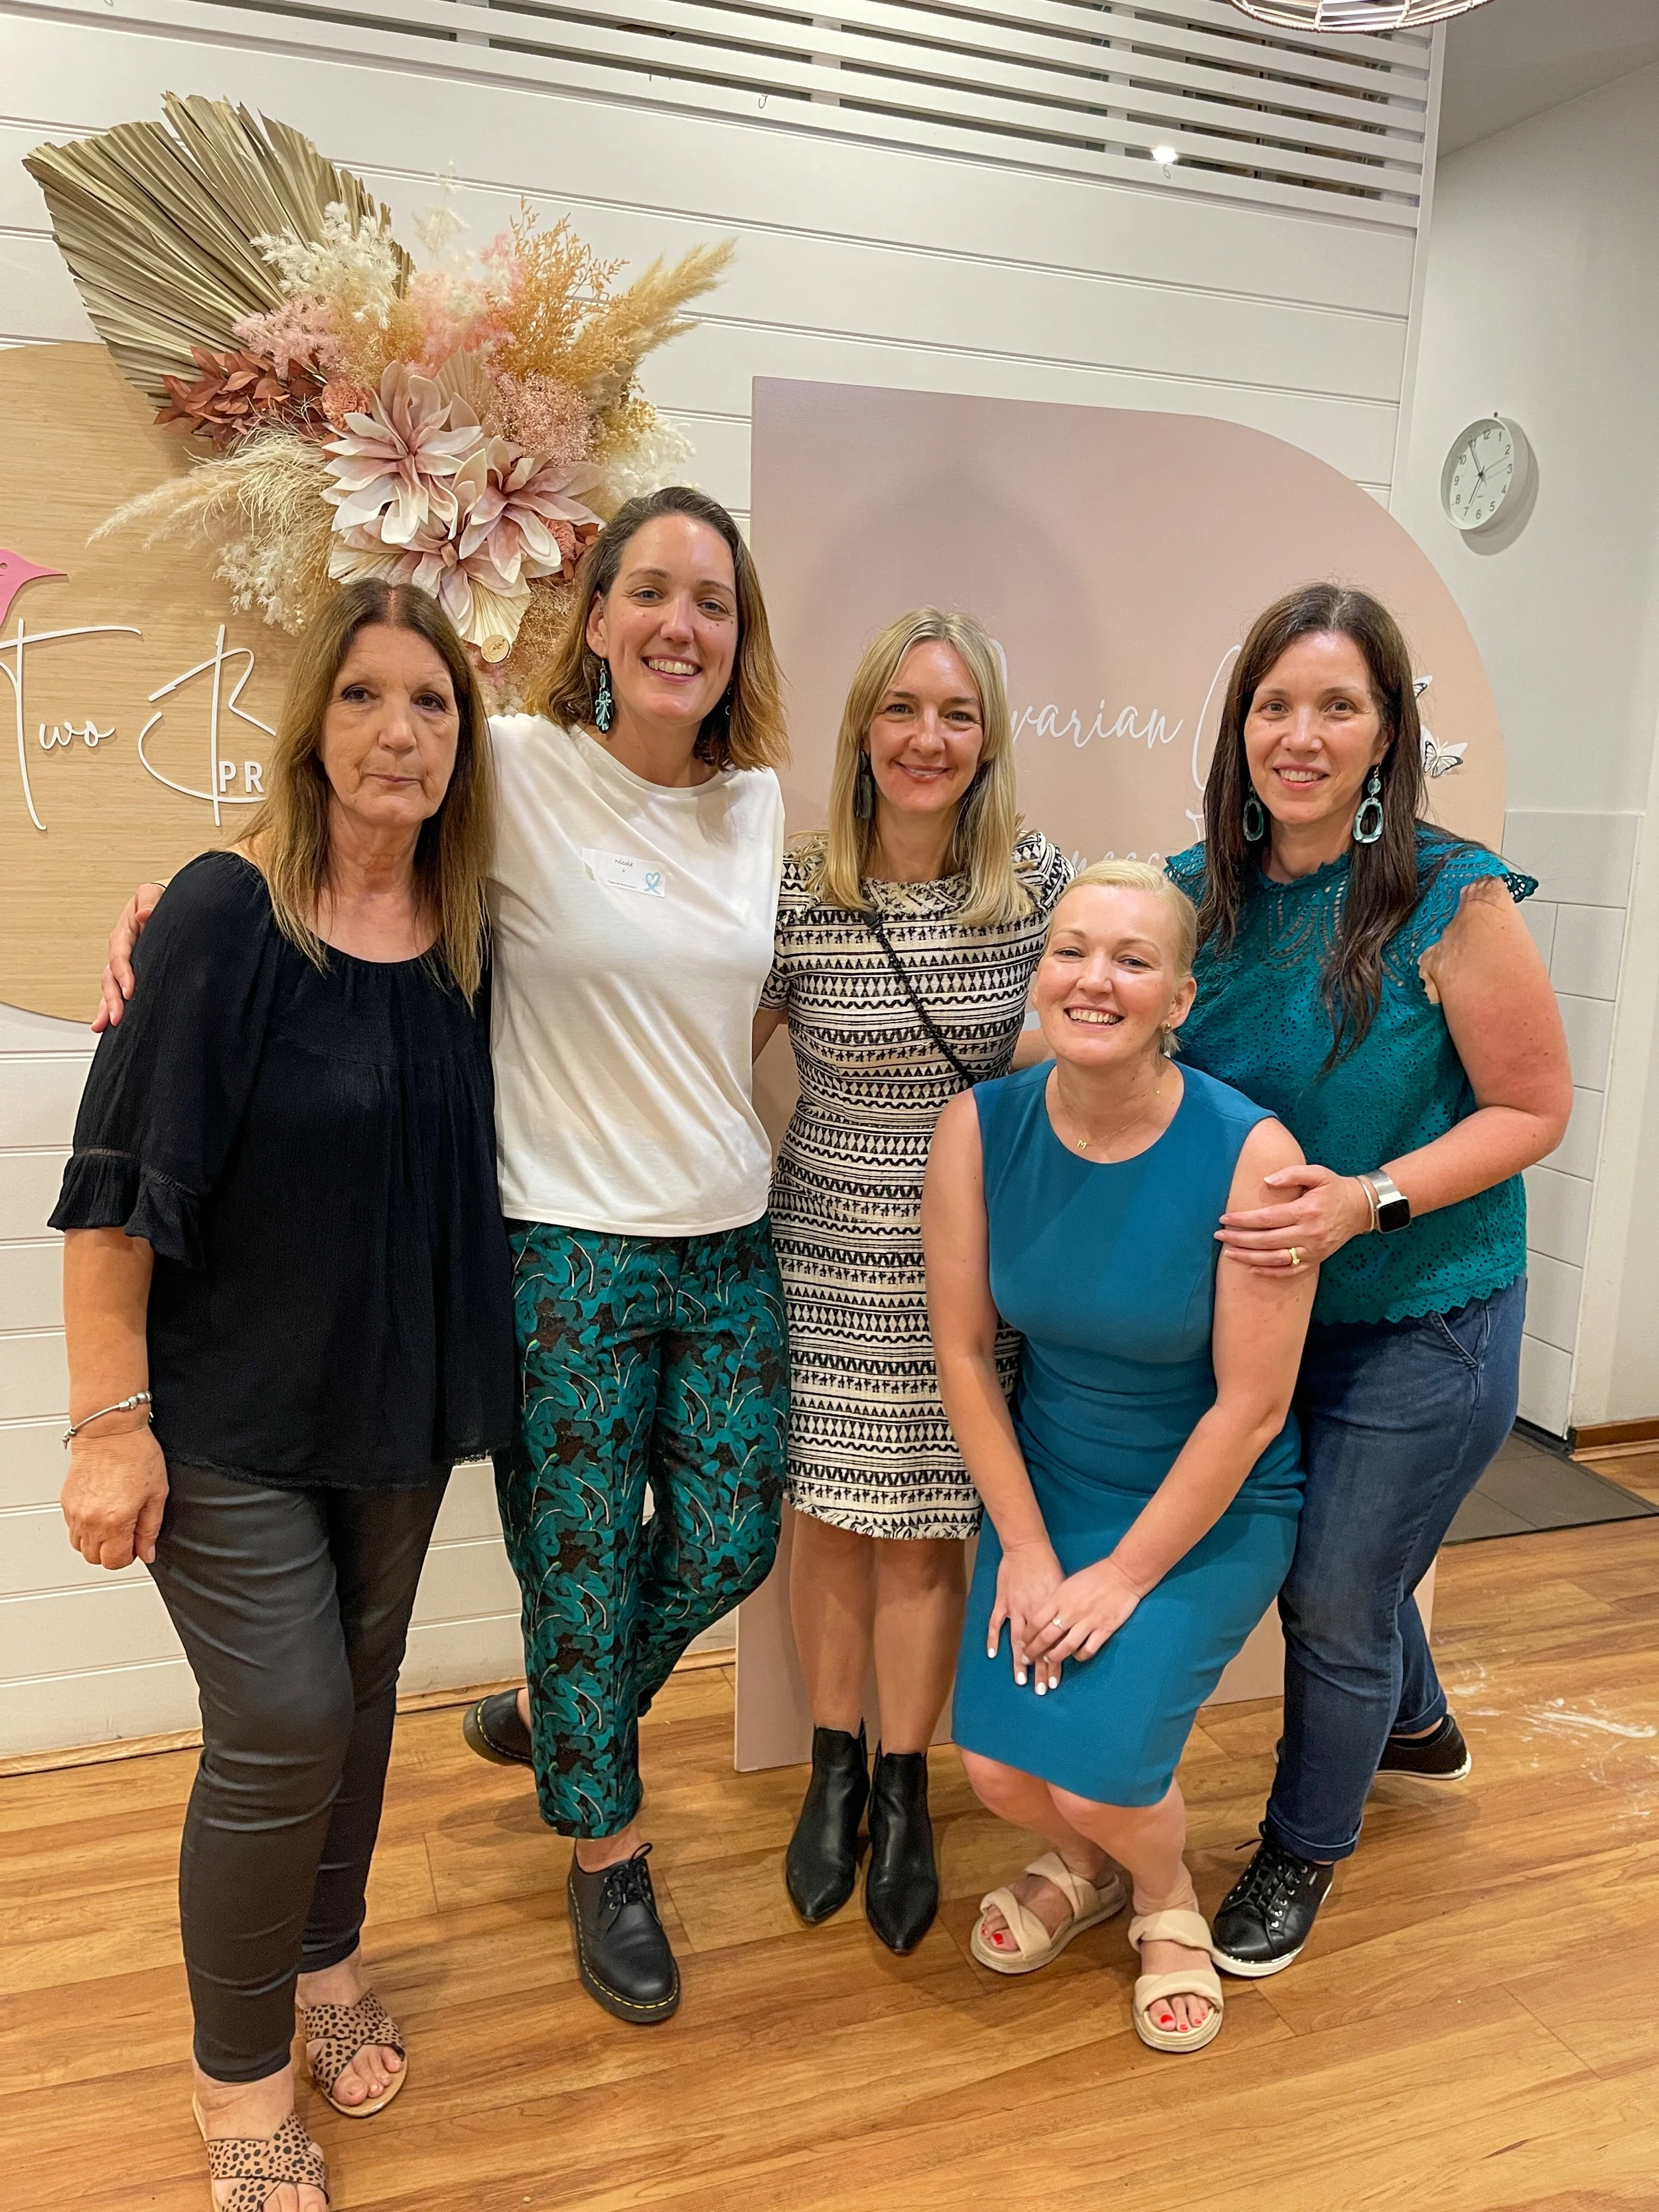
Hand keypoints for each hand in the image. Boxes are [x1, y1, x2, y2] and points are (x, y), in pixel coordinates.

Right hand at [62, 1428, 168, 1568]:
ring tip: (113, 1522)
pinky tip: (100, 1511)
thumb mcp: (157, 1494)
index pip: (114, 1562)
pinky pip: (72, 1528)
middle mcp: (90, 1520)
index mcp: (114, 1521)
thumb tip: (147, 1552)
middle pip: (95, 1558)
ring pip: (80, 1546)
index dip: (128, 1557)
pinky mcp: (66, 1502)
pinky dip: (85, 1528)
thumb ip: (150, 1529)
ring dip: (96, 1542)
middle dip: (112, 1551)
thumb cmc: (136, 1454)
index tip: (135, 1545)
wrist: (110, 1431)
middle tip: (126, 1533)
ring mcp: (75, 1512)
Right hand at [92, 882, 164, 1032]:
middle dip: (111, 998)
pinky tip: (109, 1025)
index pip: (120, 956)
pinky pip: (119, 991)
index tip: (130, 990)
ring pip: (110, 988)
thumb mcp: (153, 894)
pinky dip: (112, 1007)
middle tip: (116, 1016)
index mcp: (124, 933)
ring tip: (104, 1025)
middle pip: (110, 977)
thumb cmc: (161, 900)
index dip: (123, 973)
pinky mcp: (132, 974)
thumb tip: (144, 916)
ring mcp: (124, 965)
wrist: (169, 906)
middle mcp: (121, 951)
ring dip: (106, 1007)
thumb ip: (149, 901)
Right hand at [987, 1539, 1064, 1689]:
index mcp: (1050, 1613)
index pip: (1053, 1644)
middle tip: (1039, 1690)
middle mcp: (1033, 1614)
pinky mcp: (1003, 1601)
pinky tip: (993, 1654)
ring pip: (1017, 1640)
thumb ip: (1063, 1612)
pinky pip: (996, 1622)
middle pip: (1036, 1648)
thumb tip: (1069, 1631)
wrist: (1028, 1548)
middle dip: (1038, 1670)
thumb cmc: (1049, 1566)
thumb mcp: (1062, 1589)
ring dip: (1018, 1661)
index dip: (1054, 1664)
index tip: (1054, 1682)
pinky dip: (993, 1638)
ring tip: (1020, 1680)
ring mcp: (1015, 1608)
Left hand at [1023, 1555, 1142, 1675]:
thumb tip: (1041, 1617)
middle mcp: (1071, 1611)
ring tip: (1048, 1660)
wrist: (1123, 1574)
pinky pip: (1088, 1650)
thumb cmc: (1094, 1576)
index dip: (1027, 1635)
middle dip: (1034, 1651)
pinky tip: (1075, 1655)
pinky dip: (1079, 1656)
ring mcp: (1088, 1622)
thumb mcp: (1068, 1584)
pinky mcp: (1104, 1629)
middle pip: (1047, 1637)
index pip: (1036, 1621)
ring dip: (1054, 1657)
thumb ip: (1055, 1601)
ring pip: (1065, 1647)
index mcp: (1060, 1598)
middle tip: (1027, 1659)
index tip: (1022, 1643)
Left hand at [1215, 1163, 1371, 1272]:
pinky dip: (1270, 1272)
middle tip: (1219, 1236)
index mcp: (1305, 1211)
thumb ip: (1291, 1174)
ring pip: (1275, 1259)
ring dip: (1249, 1258)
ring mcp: (1313, 1250)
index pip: (1267, 1218)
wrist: (1361, 1209)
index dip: (1243, 1220)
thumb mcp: (1317, 1173)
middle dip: (1239, 1239)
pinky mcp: (1316, 1260)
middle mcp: (1308, 1234)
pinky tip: (1251, 1269)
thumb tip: (1267, 1180)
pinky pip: (1290, 1271)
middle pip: (1267, 1241)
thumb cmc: (1335, 1188)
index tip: (1224, 1219)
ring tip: (1228, 1253)